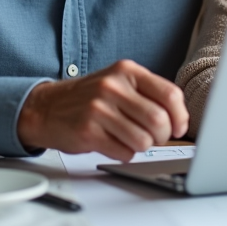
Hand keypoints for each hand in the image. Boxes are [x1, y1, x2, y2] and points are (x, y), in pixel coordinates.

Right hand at [16, 60, 188, 160]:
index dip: (180, 116)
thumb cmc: (90, 98)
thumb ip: (149, 94)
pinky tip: (114, 144)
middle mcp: (113, 87)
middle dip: (162, 136)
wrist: (46, 107)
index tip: (179, 127)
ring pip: (143, 140)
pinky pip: (124, 153)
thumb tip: (180, 119)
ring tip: (131, 140)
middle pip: (159, 120)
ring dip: (142, 147)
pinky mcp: (88, 132)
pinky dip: (125, 154)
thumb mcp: (119, 83)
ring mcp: (99, 109)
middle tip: (154, 138)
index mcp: (126, 71)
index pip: (170, 94)